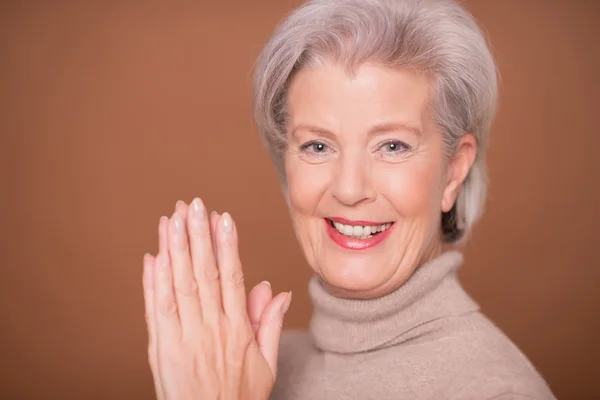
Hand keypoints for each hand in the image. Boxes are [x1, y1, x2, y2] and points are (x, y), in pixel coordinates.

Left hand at [142, 198, 291, 399]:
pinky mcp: (161, 347)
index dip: (226, 245)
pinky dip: (153, 281)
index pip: (231, 277)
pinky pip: (156, 309)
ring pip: (178, 284)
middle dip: (197, 235)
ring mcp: (183, 337)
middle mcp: (209, 328)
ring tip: (172, 219)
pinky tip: (153, 256)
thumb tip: (278, 290)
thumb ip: (270, 325)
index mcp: (237, 330)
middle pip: (202, 273)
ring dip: (174, 249)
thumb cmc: (238, 398)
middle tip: (192, 205)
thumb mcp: (266, 365)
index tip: (223, 218)